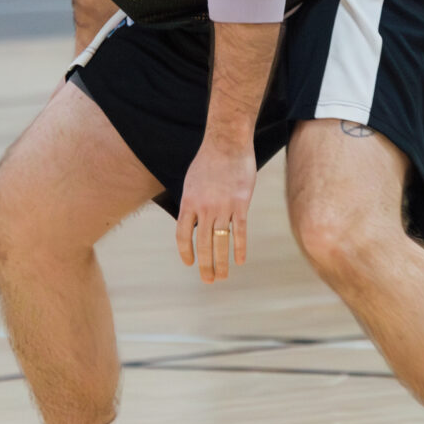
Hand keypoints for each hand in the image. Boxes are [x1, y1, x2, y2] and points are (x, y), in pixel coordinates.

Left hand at [176, 138, 255, 283]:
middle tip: (208, 280)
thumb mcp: (192, 181)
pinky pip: (239, 231)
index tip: (190, 264)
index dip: (186, 251)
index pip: (183, 234)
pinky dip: (240, 248)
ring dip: (221, 262)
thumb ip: (192, 202)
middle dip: (205, 265)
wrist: (227, 143)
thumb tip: (192, 220)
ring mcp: (223, 207)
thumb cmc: (209, 160)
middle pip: (203, 244)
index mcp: (188, 202)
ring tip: (223, 277)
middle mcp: (204, 208)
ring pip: (221, 242)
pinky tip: (240, 260)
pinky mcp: (240, 204)